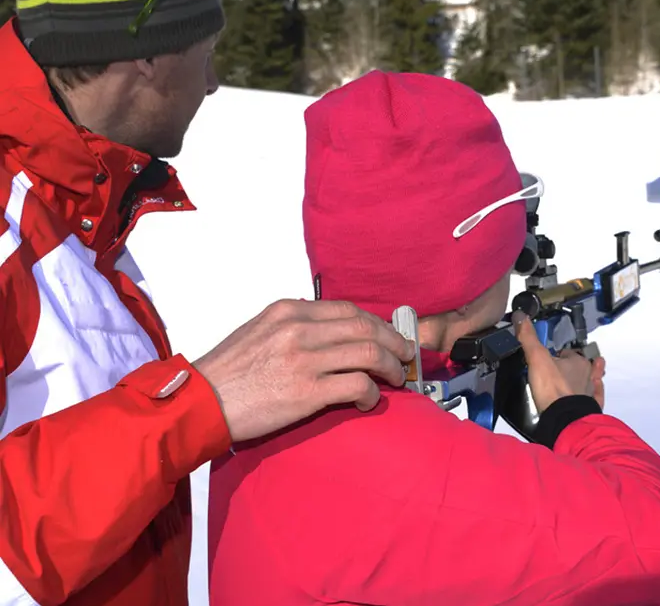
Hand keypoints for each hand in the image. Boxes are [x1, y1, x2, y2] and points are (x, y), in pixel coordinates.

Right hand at [193, 299, 414, 441]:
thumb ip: (292, 325)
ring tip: (396, 378)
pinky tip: (370, 401)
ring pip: (369, 352)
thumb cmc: (227, 372)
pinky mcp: (308, 391)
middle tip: (406, 354)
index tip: (388, 335)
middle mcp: (299, 329)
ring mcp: (305, 359)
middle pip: (365, 327)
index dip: (376, 322)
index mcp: (288, 311)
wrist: (199, 403)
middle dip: (394, 340)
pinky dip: (372, 393)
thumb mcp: (258, 331)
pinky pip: (358, 385)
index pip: (347, 310)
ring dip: (391, 366)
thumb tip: (326, 330)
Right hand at [512, 311, 605, 412]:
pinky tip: (591, 395)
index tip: (550, 358)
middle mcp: (588, 375)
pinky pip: (596, 398)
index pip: (567, 353)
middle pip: (580, 367)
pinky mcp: (591, 408)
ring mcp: (591, 393)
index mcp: (577, 361)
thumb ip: (528, 337)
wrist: (564, 419)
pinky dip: (593, 395)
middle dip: (574, 367)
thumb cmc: (552, 388)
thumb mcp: (536, 358)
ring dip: (587, 379)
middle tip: (562, 370)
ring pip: (591, 381)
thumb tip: (520, 315)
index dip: (558, 355)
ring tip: (582, 379)